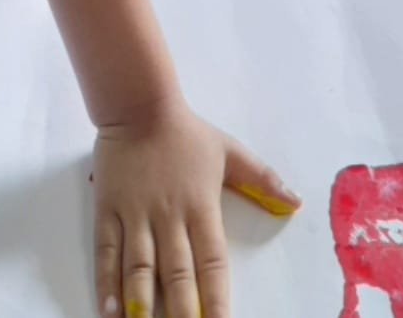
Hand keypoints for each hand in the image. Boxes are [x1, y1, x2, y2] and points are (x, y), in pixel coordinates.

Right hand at [92, 97, 300, 317]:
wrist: (139, 105)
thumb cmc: (186, 132)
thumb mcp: (230, 150)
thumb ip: (263, 178)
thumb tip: (296, 200)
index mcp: (200, 207)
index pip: (212, 263)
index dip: (216, 299)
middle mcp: (169, 217)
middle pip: (176, 274)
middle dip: (182, 313)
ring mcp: (135, 216)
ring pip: (139, 269)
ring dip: (142, 305)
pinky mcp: (108, 211)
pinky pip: (107, 252)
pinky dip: (107, 283)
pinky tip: (110, 311)